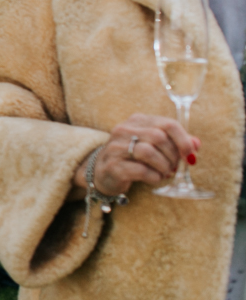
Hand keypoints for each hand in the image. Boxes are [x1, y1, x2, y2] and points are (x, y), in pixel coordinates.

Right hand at [72, 114, 198, 196]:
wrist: (103, 172)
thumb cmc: (133, 157)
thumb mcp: (154, 146)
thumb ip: (175, 143)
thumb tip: (196, 144)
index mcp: (137, 121)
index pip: (167, 123)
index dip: (184, 140)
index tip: (190, 156)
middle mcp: (124, 129)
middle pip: (159, 137)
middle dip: (173, 156)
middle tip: (174, 167)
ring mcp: (116, 147)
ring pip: (149, 152)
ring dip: (164, 166)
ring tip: (164, 173)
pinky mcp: (113, 165)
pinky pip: (141, 170)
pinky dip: (154, 176)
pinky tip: (154, 178)